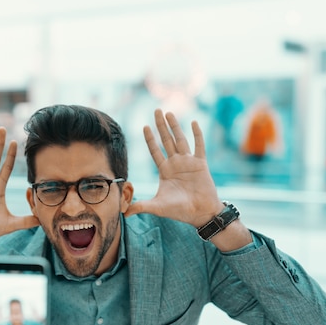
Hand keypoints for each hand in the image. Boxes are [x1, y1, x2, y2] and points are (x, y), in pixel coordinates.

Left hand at [124, 109, 224, 226]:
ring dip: (175, 126)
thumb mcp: (157, 207)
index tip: (144, 126)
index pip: (155, 151)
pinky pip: (199, 146)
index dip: (150, 139)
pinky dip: (197, 134)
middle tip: (156, 110)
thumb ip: (141, 206)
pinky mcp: (201, 164)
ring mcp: (188, 163)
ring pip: (180, 140)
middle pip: (166, 140)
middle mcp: (176, 164)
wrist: (201, 214)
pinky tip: (194, 122)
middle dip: (161, 126)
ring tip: (169, 113)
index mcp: (165, 171)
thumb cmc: (180, 211)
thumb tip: (124, 212)